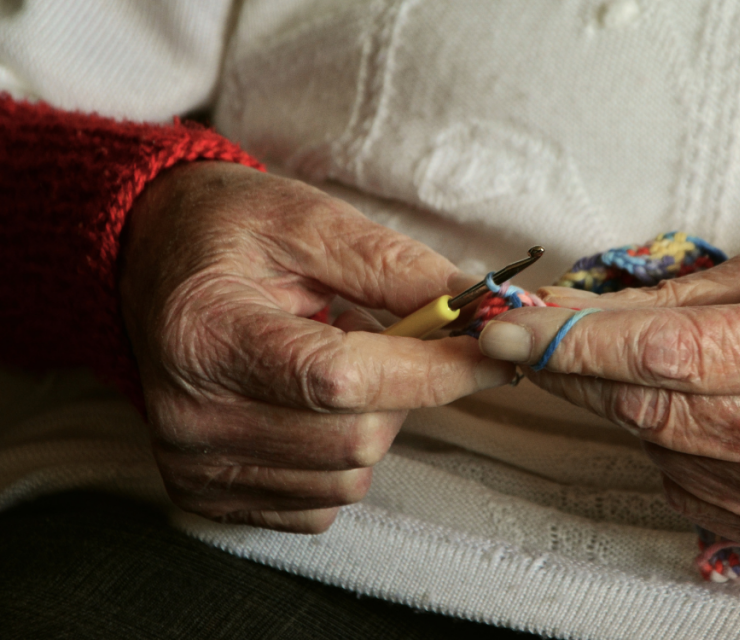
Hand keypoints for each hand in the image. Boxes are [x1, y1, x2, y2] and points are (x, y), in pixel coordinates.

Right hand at [121, 162, 512, 532]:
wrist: (155, 263)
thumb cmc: (228, 234)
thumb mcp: (307, 220)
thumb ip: (392, 265)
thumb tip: (474, 308)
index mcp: (208, 335)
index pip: (340, 379)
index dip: (431, 370)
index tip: (491, 352)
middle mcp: (191, 415)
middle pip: (355, 438)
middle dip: (405, 389)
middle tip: (389, 338)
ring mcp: (196, 464)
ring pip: (348, 475)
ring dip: (374, 421)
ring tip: (337, 363)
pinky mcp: (209, 493)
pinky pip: (320, 503)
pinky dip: (342, 458)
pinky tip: (313, 406)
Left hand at [478, 233, 739, 553]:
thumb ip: (668, 299)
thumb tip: (568, 313)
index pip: (667, 355)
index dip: (577, 346)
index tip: (513, 331)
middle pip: (650, 411)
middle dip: (576, 375)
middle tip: (535, 340)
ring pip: (660, 450)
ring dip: (627, 406)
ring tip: (655, 366)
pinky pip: (686, 484)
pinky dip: (670, 445)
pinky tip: (702, 412)